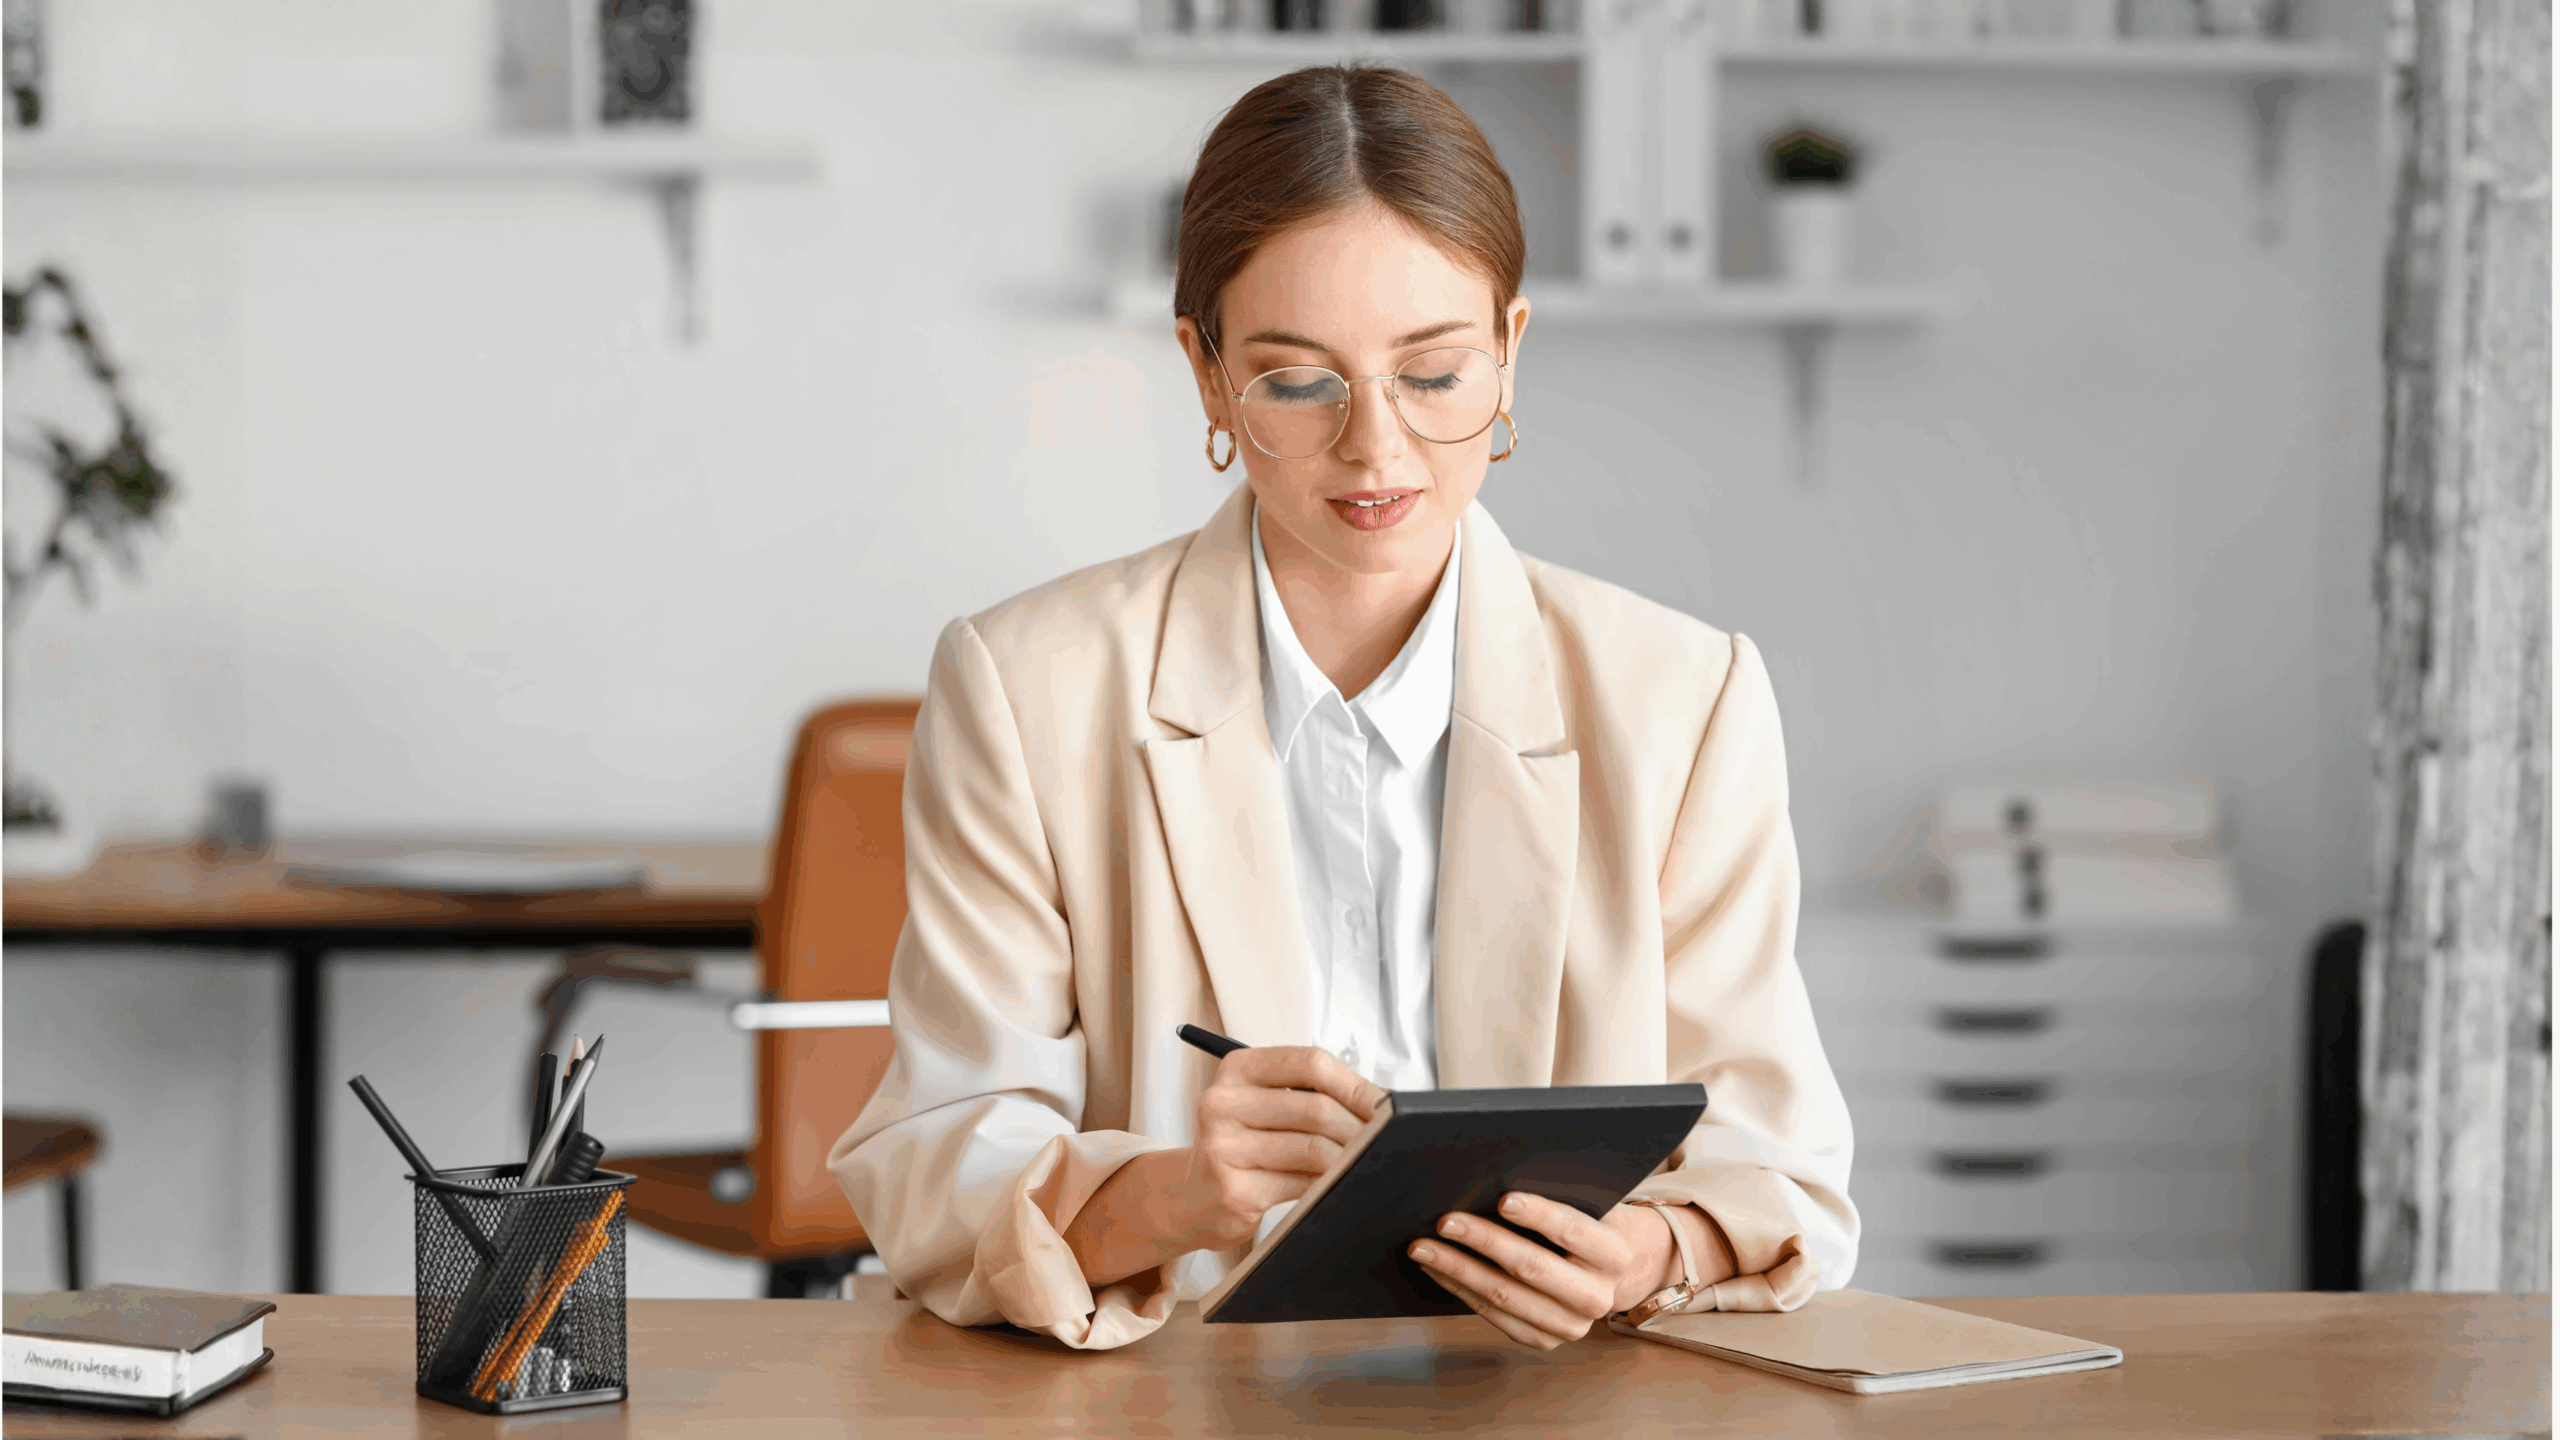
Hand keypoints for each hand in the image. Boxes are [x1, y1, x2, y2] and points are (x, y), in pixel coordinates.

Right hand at [1175, 1046, 1385, 1250]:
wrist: (1195, 1197)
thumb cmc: (1244, 1144)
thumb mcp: (1266, 1105)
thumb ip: (1311, 1095)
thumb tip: (1381, 1102)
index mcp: (1237, 1068)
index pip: (1309, 1063)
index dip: (1355, 1084)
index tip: (1386, 1104)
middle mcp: (1223, 1101)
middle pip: (1315, 1107)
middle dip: (1360, 1126)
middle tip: (1385, 1139)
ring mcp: (1223, 1147)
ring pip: (1313, 1147)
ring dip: (1349, 1157)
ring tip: (1364, 1161)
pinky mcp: (1234, 1189)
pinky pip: (1302, 1184)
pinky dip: (1328, 1183)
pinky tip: (1334, 1183)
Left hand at [1407, 1196, 1676, 1349]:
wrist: (1603, 1270)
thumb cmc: (1587, 1221)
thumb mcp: (1589, 1203)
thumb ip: (1559, 1191)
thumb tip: (1496, 1175)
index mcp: (1615, 1255)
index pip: (1573, 1231)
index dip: (1538, 1215)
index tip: (1502, 1199)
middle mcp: (1598, 1297)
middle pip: (1531, 1267)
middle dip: (1483, 1240)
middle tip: (1445, 1221)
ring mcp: (1571, 1326)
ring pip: (1503, 1295)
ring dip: (1457, 1268)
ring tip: (1422, 1245)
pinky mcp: (1543, 1340)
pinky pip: (1493, 1315)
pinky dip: (1459, 1289)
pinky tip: (1436, 1268)